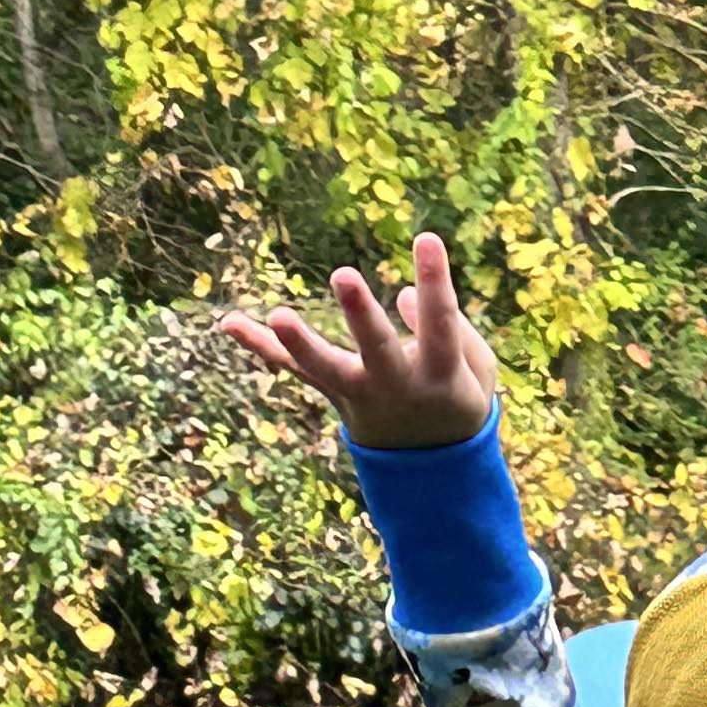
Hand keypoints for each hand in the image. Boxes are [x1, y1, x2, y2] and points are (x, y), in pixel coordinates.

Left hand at [218, 230, 499, 449]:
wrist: (431, 468)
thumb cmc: (457, 397)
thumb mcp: (478, 372)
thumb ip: (455, 330)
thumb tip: (400, 299)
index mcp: (441, 375)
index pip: (440, 326)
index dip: (435, 283)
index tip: (427, 237)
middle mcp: (396, 386)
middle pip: (377, 349)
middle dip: (360, 314)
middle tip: (342, 275)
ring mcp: (360, 394)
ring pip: (327, 368)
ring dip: (301, 342)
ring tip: (277, 315)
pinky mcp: (332, 393)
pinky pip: (294, 369)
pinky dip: (261, 347)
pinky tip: (227, 322)